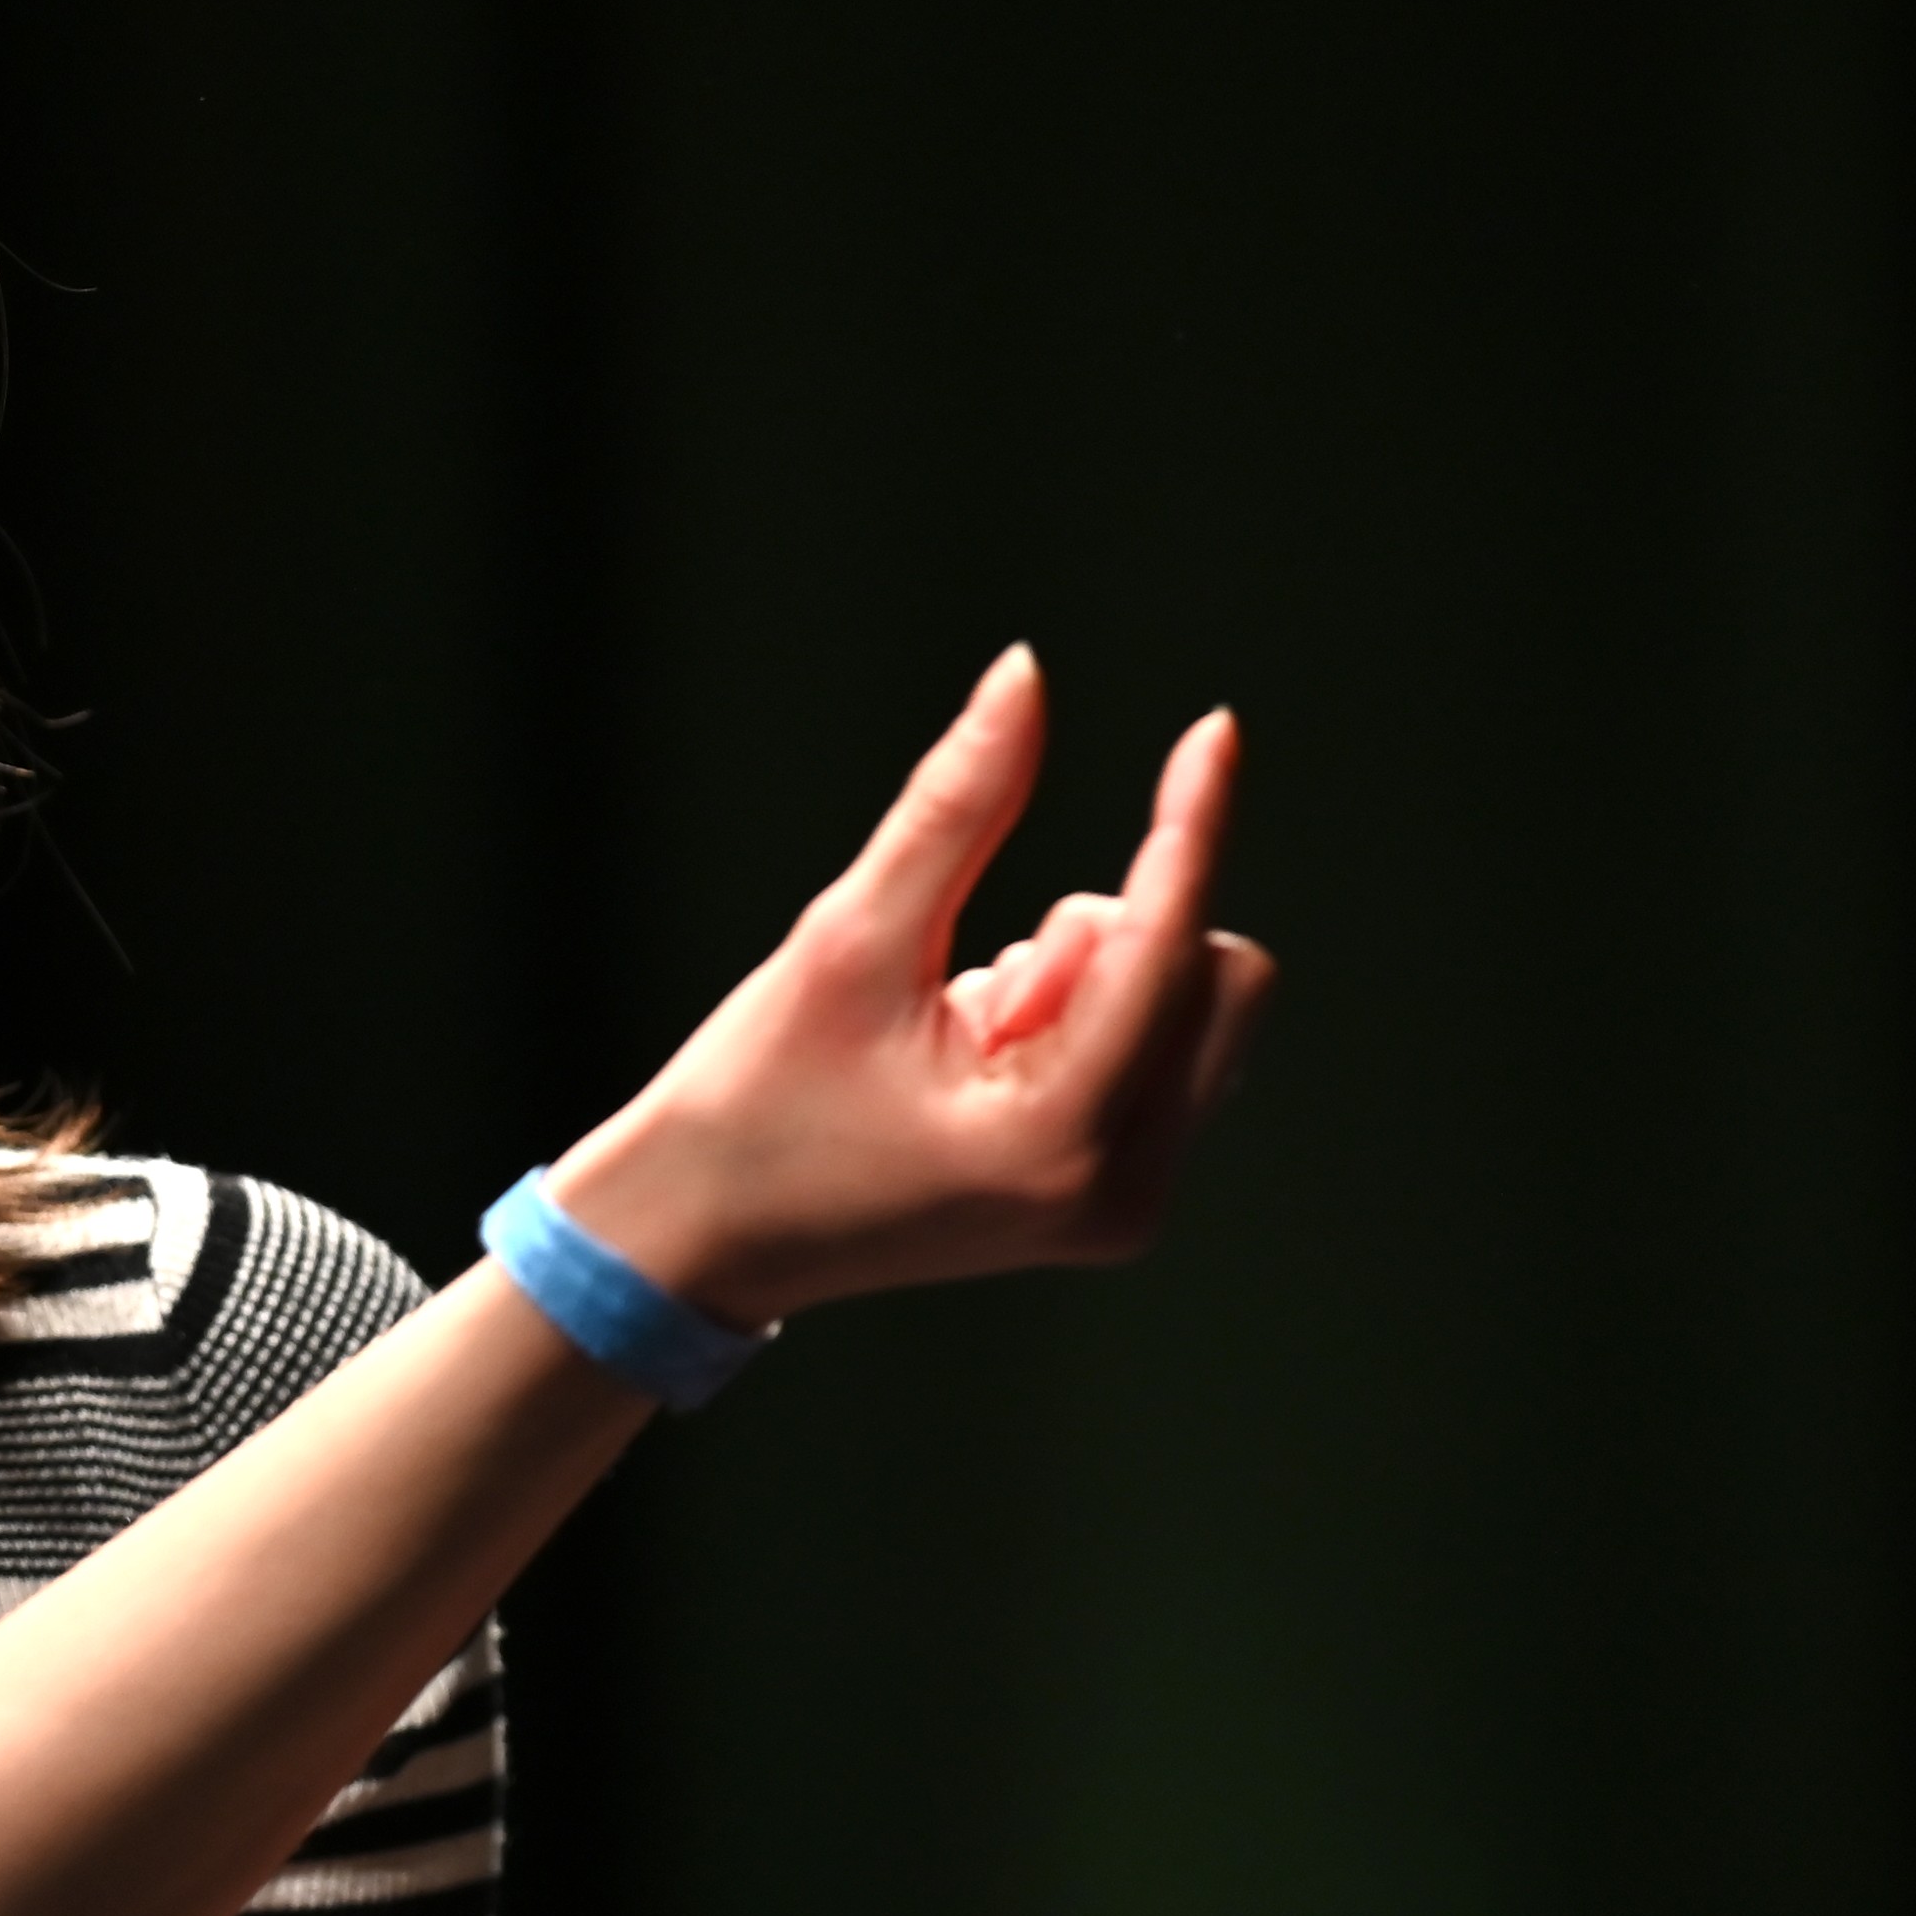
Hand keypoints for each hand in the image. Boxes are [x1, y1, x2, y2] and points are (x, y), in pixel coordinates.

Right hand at [554, 648, 1270, 1324]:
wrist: (699, 1241)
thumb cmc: (752, 1103)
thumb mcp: (847, 941)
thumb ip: (955, 806)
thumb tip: (1026, 674)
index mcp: (1056, 1140)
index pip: (1166, 945)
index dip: (1188, 824)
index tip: (1215, 729)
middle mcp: (1118, 1193)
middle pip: (1216, 976)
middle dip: (1106, 938)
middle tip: (969, 991)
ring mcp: (1124, 1210)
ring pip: (1194, 1011)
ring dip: (1090, 982)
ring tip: (958, 1038)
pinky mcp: (1114, 1206)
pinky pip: (1165, 1055)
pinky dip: (1086, 1024)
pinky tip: (981, 1066)